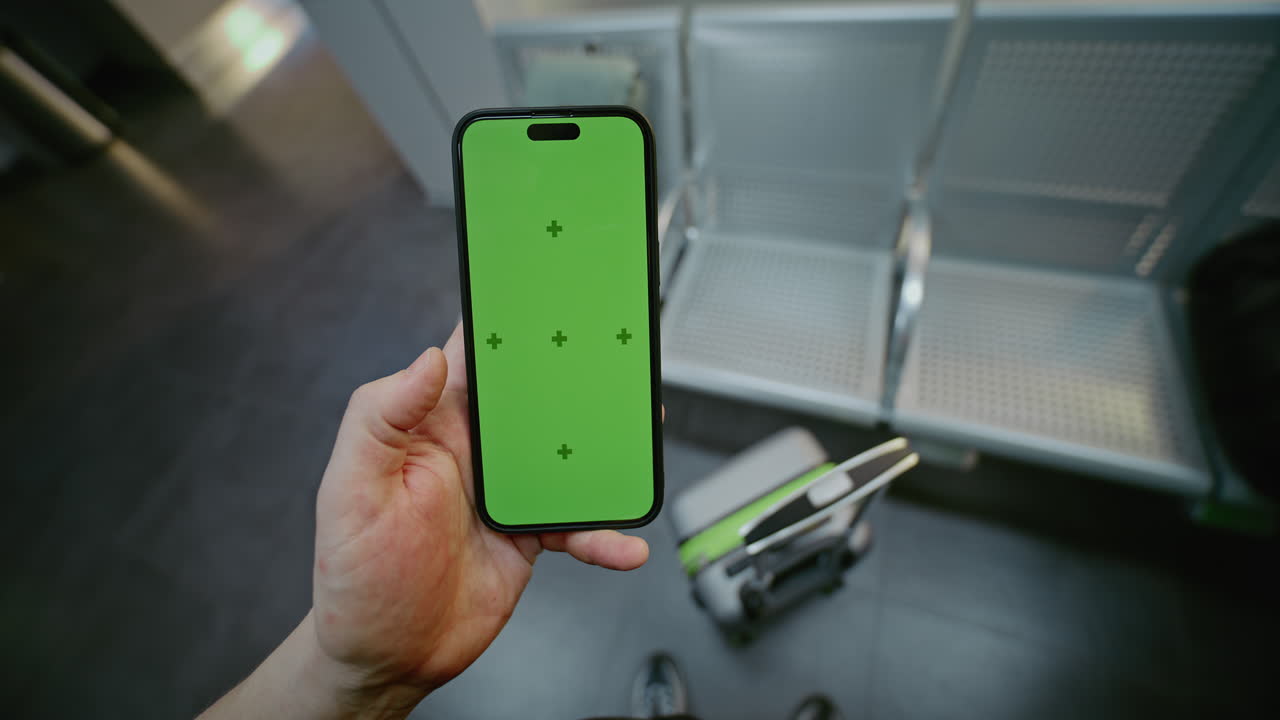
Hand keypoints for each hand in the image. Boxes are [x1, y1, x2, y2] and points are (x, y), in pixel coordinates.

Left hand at [310, 323, 649, 707]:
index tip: (543, 286)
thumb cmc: (354, 576)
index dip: (505, 316)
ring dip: (605, 445)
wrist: (386, 656)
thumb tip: (426, 360)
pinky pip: (577, 523)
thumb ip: (380, 418)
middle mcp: (475, 450)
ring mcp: (506, 491)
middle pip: (537, 396)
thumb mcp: (350, 490)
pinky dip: (604, 532)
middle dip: (576, 373)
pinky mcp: (530, 534)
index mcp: (432, 426)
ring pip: (569, 452)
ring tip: (642, 435)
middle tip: (616, 354)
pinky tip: (623, 542)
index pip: (471, 355)